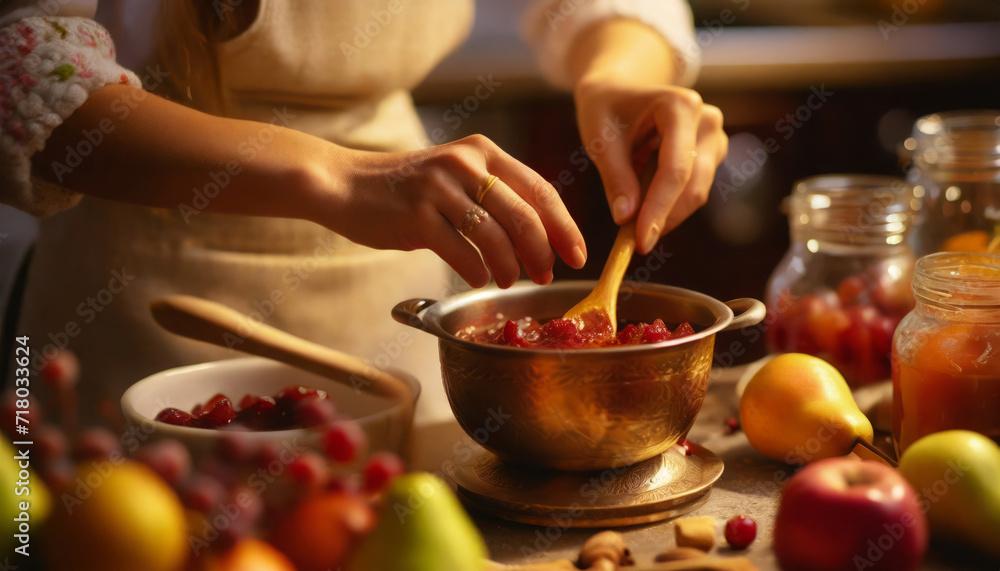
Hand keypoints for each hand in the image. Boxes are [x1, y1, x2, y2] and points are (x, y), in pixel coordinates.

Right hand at [319, 134, 587, 287]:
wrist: (345, 184)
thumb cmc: (406, 189)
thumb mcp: (456, 177)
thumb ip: (495, 195)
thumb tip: (541, 238)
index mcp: (483, 151)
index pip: (540, 189)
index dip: (565, 226)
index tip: (578, 254)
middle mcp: (465, 164)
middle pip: (525, 215)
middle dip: (543, 252)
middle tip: (547, 275)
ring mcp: (440, 188)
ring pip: (496, 236)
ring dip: (510, 267)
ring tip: (509, 281)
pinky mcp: (417, 214)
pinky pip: (462, 252)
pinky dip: (478, 272)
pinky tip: (481, 280)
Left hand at [574, 80, 727, 253]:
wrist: (619, 90)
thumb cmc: (606, 108)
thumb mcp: (600, 138)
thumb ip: (615, 178)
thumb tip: (626, 218)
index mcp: (680, 106)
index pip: (675, 169)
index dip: (659, 209)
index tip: (640, 242)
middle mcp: (706, 120)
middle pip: (692, 185)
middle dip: (663, 218)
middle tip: (633, 244)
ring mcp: (714, 136)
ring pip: (697, 192)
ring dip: (666, 214)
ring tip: (632, 220)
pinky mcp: (712, 154)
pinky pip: (694, 190)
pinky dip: (669, 206)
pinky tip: (645, 206)